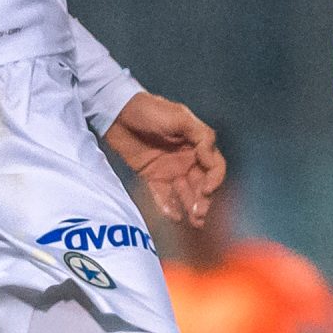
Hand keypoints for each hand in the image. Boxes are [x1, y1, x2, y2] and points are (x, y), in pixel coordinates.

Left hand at [104, 93, 225, 228]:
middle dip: (204, 200)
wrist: (117, 112)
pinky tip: (173, 216)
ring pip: (184, 192)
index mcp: (196, 144)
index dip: (215, 180)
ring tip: (194, 222)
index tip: (207, 191)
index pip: (214, 166)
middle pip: (201, 184)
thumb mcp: (180, 118)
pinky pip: (162, 195)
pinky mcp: (151, 176)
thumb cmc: (151, 110)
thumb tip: (210, 157)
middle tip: (200, 214)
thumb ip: (200, 136)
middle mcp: (185, 159)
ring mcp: (168, 169)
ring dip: (191, 207)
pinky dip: (168, 206)